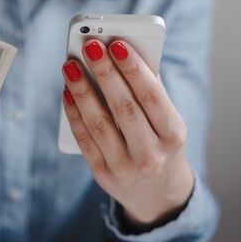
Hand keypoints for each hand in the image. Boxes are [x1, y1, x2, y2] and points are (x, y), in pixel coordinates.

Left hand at [61, 39, 193, 225]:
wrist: (159, 196)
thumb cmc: (162, 146)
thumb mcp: (169, 125)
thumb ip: (151, 94)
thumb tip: (124, 56)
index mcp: (173, 136)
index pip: (153, 97)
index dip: (134, 69)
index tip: (118, 44)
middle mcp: (151, 153)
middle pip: (124, 108)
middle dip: (105, 74)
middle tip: (90, 47)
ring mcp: (125, 167)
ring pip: (100, 123)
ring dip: (83, 91)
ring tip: (70, 66)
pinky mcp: (103, 174)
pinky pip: (85, 140)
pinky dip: (74, 114)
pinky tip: (67, 92)